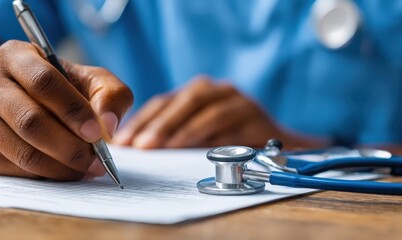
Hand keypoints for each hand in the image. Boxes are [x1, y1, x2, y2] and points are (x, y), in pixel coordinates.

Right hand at [0, 40, 132, 180]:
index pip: (43, 82)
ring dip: (62, 166)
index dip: (73, 110)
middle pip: (30, 121)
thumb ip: (110, 95)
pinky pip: (17, 170)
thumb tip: (108, 125)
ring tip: (88, 168)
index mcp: (14, 55)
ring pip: (23, 152)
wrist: (22, 99)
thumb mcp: (92, 81)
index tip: (97, 132)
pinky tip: (67, 170)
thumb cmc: (64, 88)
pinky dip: (48, 175)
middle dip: (70, 146)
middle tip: (97, 161)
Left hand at [112, 76, 327, 148]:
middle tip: (137, 145)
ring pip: (201, 109)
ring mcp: (237, 99)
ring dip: (176, 129)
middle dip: (156, 124)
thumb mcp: (199, 137)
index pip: (163, 102)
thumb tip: (138, 152)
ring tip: (156, 147)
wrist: (280, 147)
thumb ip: (174, 137)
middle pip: (181, 102)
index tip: (121, 140)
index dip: (140, 120)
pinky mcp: (253, 114)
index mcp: (199, 92)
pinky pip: (224, 123)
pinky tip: (186, 148)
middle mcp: (217, 90)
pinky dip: (203, 135)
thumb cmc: (230, 143)